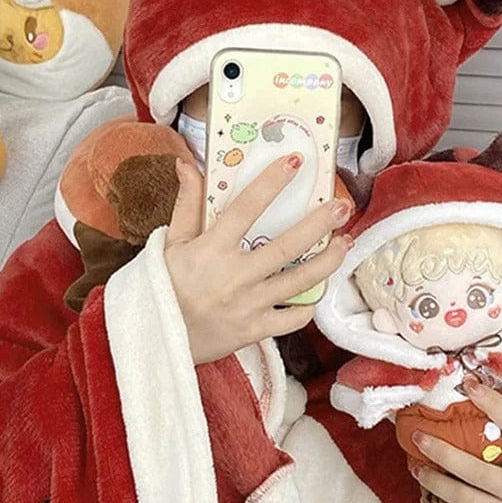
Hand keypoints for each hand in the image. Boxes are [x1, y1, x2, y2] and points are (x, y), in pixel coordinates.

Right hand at [164, 153, 352, 363]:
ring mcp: (249, 306)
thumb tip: (186, 164)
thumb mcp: (171, 242)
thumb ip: (186, 203)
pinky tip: (317, 288)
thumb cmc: (162, 287)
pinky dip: (308, 305)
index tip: (295, 161)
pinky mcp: (256, 330)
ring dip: (328, 261)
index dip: (271, 182)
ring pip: (300, 281)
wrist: (156, 341)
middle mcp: (235, 276)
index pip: (246, 208)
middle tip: (342, 206)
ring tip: (345, 243)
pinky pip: (293, 319)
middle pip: (287, 246)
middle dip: (320, 223)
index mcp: (212, 249)